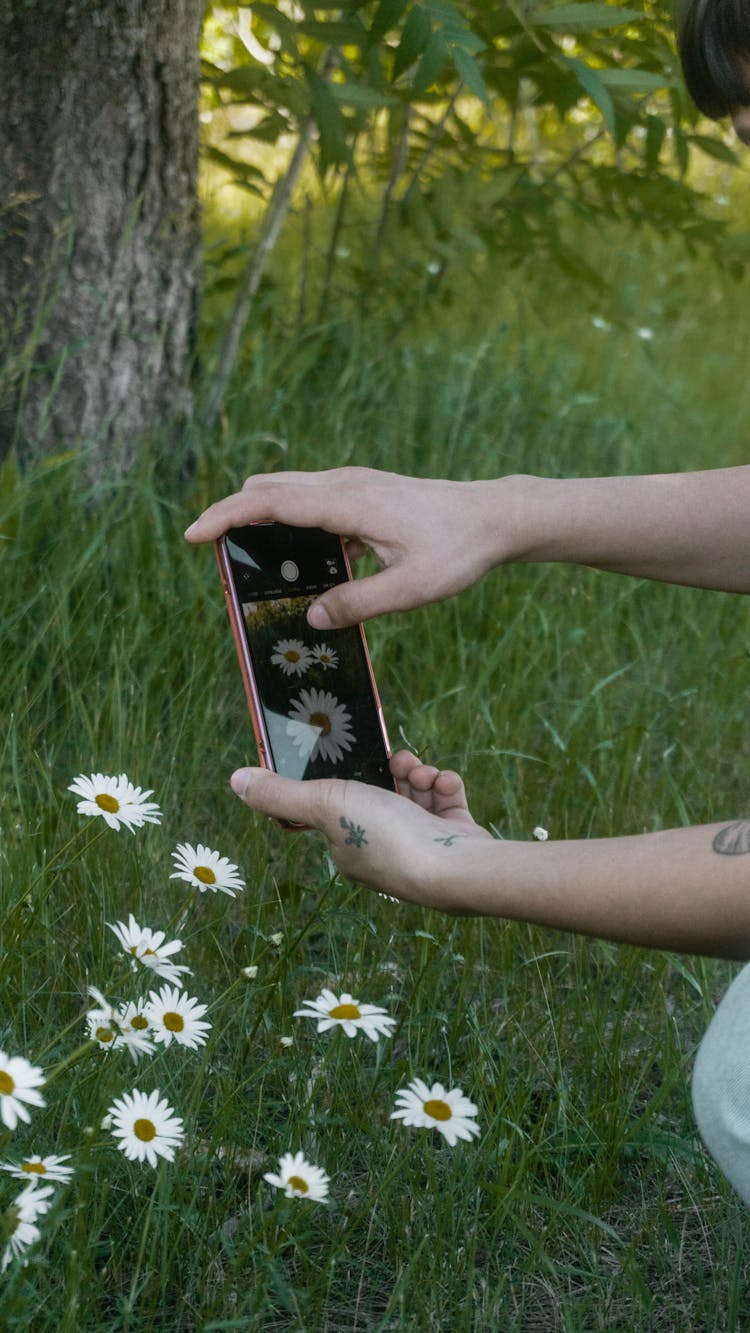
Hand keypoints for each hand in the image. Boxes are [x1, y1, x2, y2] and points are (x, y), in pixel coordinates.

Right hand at [185, 466, 513, 626]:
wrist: (495, 517)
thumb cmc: (459, 550)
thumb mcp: (411, 589)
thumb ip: (359, 603)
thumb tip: (311, 618)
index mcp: (349, 502)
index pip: (270, 502)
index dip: (226, 517)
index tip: (193, 535)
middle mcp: (345, 484)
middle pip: (269, 489)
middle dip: (233, 515)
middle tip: (210, 551)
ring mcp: (354, 484)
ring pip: (289, 492)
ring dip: (263, 518)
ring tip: (249, 563)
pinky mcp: (364, 492)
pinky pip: (312, 501)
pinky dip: (291, 523)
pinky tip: (301, 565)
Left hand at [230, 750, 491, 911]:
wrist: (457, 870)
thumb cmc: (386, 839)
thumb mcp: (324, 805)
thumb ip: (280, 793)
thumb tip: (237, 779)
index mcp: (347, 848)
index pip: (338, 805)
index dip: (347, 776)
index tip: (357, 755)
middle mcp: (382, 850)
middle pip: (380, 794)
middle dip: (391, 769)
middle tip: (399, 761)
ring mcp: (421, 845)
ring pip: (415, 792)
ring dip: (420, 774)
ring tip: (424, 774)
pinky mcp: (454, 839)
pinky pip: (445, 801)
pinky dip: (445, 787)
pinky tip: (445, 785)